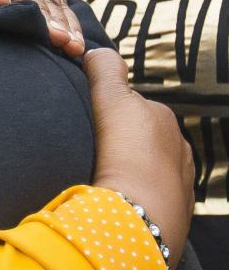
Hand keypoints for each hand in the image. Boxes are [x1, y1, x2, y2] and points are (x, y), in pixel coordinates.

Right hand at [84, 48, 193, 265]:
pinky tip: (118, 199)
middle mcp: (179, 147)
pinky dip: (136, 194)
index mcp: (164, 118)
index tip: (88, 123)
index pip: (132, 106)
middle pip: (141, 137)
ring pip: (147, 167)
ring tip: (103, 178)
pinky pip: (150, 196)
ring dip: (129, 169)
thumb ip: (105, 70)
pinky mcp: (174, 212)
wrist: (138, 216)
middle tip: (92, 151)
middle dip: (121, 141)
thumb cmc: (124, 155)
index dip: (107, 111)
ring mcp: (180, 181)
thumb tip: (98, 52)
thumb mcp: (111, 101)